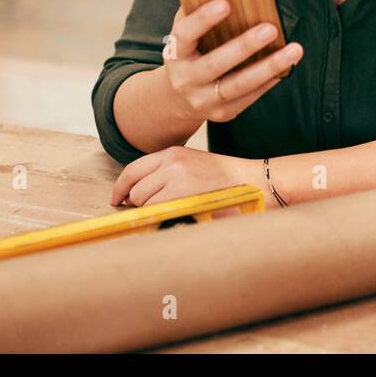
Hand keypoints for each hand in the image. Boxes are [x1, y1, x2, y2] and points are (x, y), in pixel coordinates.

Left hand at [110, 147, 273, 209]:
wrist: (257, 183)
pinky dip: (164, 223)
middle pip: (136, 191)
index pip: (133, 170)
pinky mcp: (184, 198)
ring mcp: (177, 180)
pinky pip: (159, 215)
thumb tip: (138, 198)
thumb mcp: (195, 166)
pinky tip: (182, 221)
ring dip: (156, 215)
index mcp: (173, 153)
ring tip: (179, 215)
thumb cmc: (229, 182)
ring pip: (146, 205)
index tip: (117, 200)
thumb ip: (169, 175)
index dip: (120, 188)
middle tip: (160, 214)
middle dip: (142, 206)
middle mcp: (171, 163)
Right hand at [161, 0, 303, 123]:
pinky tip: (286, 66)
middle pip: (214, 64)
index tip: (226, 2)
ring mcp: (203, 101)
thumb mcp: (186, 35)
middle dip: (244, 47)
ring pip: (238, 86)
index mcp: (175, 53)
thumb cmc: (190, 53)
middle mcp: (185, 80)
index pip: (185, 34)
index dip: (203, 19)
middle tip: (270, 28)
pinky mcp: (222, 114)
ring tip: (294, 50)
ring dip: (269, 67)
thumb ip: (198, 13)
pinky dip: (269, 81)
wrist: (177, 99)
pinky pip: (249, 97)